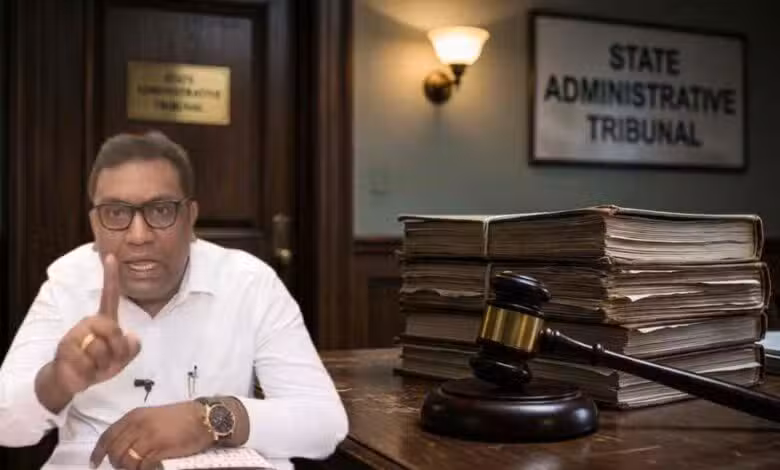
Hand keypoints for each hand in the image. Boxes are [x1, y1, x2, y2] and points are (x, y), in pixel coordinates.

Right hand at [51, 254, 140, 394]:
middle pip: (114, 330)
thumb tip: (131, 336)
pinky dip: (90, 372)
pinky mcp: (65, 348)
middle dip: (117, 350)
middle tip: (108, 360)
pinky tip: (84, 370)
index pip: (109, 295)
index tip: (111, 256)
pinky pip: (88, 361)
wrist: (73, 380)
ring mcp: (75, 334)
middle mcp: (89, 322)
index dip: (111, 276)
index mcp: (103, 320)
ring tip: (94, 365)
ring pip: (101, 347)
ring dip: (103, 363)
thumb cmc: (99, 364)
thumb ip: (132, 347)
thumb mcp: (122, 357)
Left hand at [90, 401, 212, 469]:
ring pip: (126, 461)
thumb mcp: (152, 416)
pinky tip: (149, 467)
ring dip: (130, 468)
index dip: (98, 452)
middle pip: (115, 451)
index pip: (108, 436)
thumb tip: (121, 446)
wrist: (203, 418)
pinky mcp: (160, 449)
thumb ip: (135, 427)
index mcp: (134, 416)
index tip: (94, 464)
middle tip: (125, 467)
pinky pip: (142, 466)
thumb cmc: (180, 417)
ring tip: (138, 467)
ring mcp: (148, 437)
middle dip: (116, 464)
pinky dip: (143, 469)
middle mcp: (138, 425)